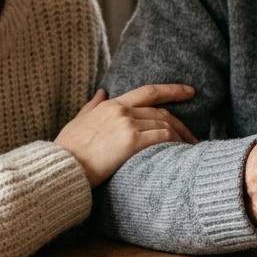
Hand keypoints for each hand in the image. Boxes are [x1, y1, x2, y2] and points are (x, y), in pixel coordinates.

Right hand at [55, 85, 196, 186]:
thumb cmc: (66, 149)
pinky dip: (176, 143)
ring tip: (191, 149)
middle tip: (194, 135)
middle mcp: (121, 110)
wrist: (61, 166)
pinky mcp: (130, 141)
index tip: (190, 91)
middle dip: (181, 123)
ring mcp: (126, 124)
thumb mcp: (78, 121)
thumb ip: (92, 106)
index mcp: (110, 105)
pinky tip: (183, 153)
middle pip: (161, 112)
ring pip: (165, 125)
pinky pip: (162, 138)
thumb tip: (102, 92)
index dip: (172, 90)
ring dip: (181, 136)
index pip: (148, 92)